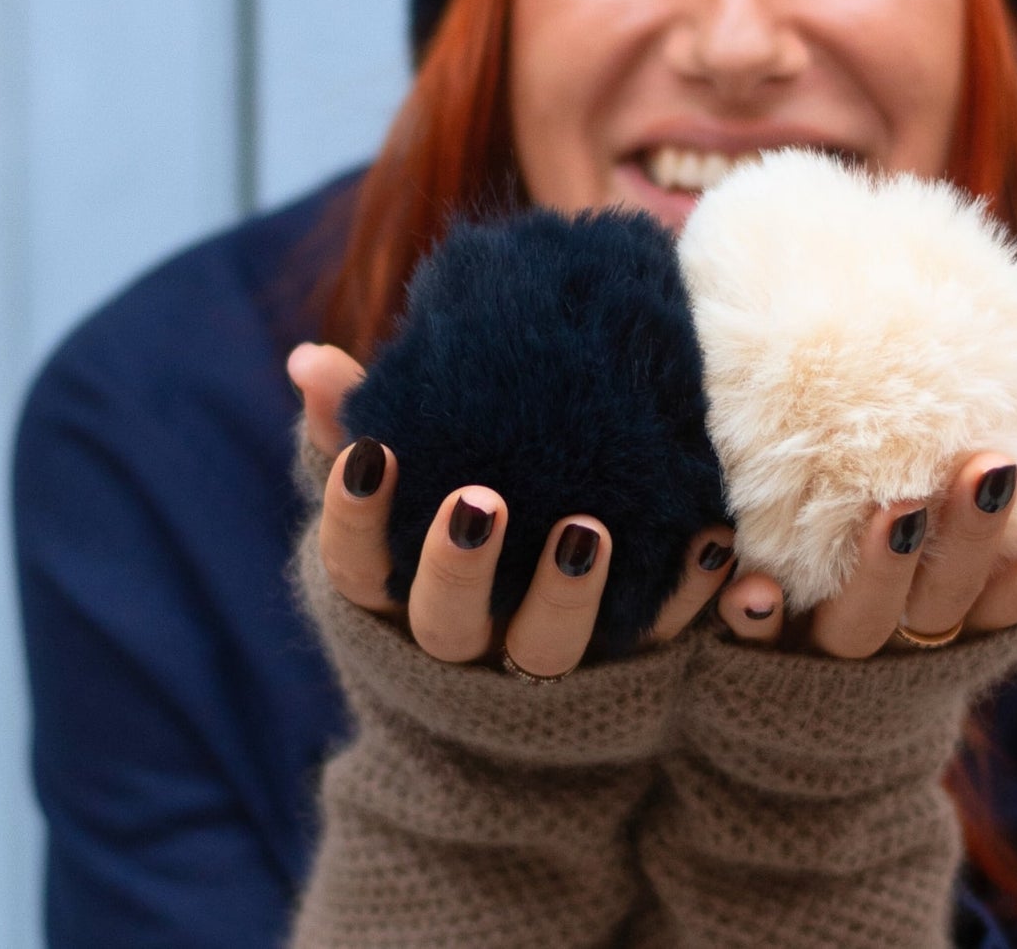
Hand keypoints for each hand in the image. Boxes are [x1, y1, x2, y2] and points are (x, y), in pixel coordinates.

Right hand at [287, 342, 734, 678]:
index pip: (357, 569)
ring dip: (569, 597)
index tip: (372, 454)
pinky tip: (709, 536)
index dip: (356, 519)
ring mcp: (544, 656)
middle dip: (459, 570)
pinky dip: (687, 595)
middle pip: (446, 627)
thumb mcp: (405, 474)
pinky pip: (658, 637)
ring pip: (546, 652)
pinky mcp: (627, 658)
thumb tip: (307, 358)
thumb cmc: (453, 514)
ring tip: (587, 530)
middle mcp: (466, 639)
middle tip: (480, 501)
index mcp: (399, 593)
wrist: (536, 617)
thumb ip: (355, 424)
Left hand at [716, 450, 1016, 658]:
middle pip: (950, 595)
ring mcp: (837, 658)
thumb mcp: (984, 570)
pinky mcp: (764, 662)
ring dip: (880, 570)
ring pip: (862, 622)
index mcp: (965, 621)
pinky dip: (755, 615)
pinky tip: (747, 579)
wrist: (801, 737)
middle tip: (991, 465)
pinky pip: (757, 642)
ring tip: (896, 508)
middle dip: (975, 535)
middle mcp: (908, 643)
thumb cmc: (912, 606)